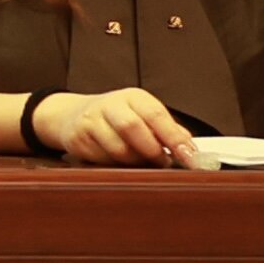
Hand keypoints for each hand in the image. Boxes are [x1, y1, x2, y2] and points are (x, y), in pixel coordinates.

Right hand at [37, 86, 198, 166]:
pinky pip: (103, 160)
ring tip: (141, 161)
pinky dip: (117, 165)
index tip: (190, 157)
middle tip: (162, 162)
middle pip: (132, 128)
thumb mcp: (144, 115)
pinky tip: (120, 160)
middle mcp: (109, 105)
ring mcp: (90, 121)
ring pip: (118, 149)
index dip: (174, 138)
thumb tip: (191, 149)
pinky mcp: (77, 139)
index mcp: (132, 97)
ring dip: (135, 162)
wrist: (72, 115)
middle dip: (152, 151)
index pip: (155, 115)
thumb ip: (169, 130)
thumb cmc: (117, 118)